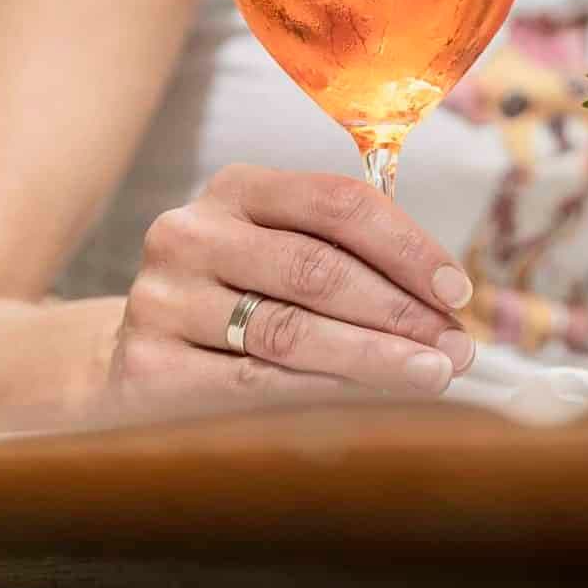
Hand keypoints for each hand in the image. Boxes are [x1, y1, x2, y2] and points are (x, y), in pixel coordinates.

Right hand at [107, 164, 477, 409]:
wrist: (130, 359)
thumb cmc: (232, 302)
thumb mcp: (276, 256)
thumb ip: (347, 261)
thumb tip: (446, 305)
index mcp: (236, 189)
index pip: (337, 202)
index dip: (407, 246)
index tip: (457, 292)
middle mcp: (192, 232)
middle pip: (319, 268)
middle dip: (400, 311)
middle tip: (455, 348)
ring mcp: (163, 298)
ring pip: (291, 329)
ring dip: (375, 355)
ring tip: (430, 374)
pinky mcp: (149, 363)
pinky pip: (254, 381)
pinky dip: (321, 389)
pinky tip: (365, 399)